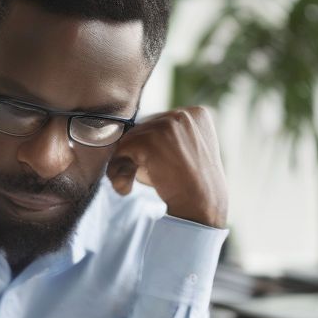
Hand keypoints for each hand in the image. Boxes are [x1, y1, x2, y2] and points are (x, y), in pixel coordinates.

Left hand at [107, 107, 227, 228]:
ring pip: (130, 138)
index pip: (158, 123)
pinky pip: (122, 148)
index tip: (148, 167)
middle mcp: (183, 114)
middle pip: (143, 128)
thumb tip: (127, 138)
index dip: (148, 146)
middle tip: (134, 177)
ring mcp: (167, 124)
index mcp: (195, 114)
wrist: (201, 203)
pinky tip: (125, 187)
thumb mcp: (185, 154)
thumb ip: (167, 140)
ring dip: (124, 162)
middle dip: (135, 153)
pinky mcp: (151, 139)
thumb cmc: (192, 186)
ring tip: (127, 184)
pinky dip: (117, 168)